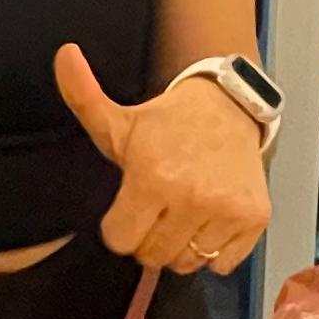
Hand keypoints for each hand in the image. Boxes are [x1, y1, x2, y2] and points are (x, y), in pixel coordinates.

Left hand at [54, 44, 269, 278]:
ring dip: (182, 246)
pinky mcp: (255, 218)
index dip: (120, 226)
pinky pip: (223, 265)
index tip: (132, 204)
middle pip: (153, 256)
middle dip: (150, 237)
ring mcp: (228, 210)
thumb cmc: (166, 123)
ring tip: (185, 211)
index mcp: (153, 177)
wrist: (229, 107)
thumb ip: (83, 97)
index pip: (121, 240)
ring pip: (188, 263)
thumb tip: (63, 54)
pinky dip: (215, 251)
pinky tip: (210, 218)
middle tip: (159, 207)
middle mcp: (192, 197)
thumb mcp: (120, 119)